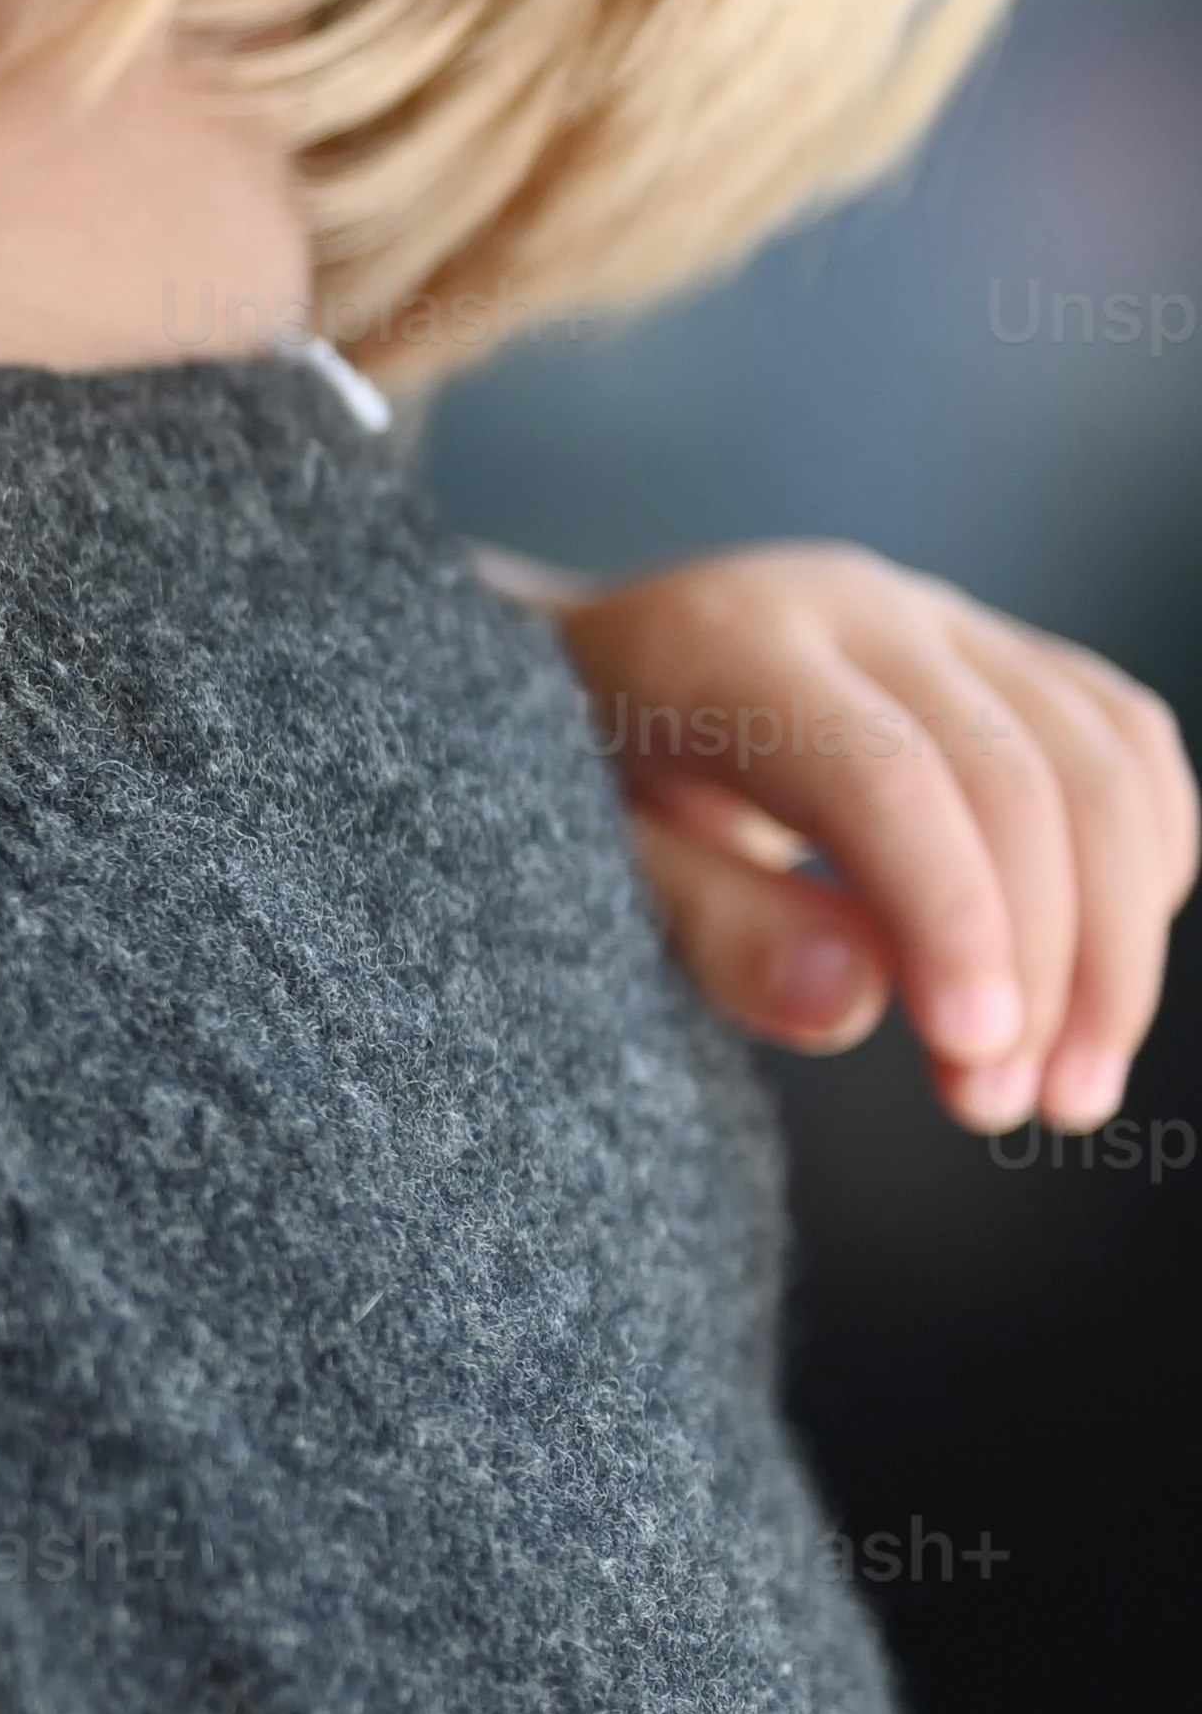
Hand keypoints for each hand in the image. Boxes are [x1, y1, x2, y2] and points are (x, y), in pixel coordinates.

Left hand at [548, 543, 1188, 1133]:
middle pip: (1016, 776)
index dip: (951, 918)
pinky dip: (1144, 865)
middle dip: (1043, 961)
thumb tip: (854, 1000)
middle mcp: (854, 606)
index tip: (977, 1057)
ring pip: (1101, 763)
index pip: (881, 777)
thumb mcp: (585, 859)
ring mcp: (943, 617)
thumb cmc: (569, 782)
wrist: (581, 673)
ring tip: (1070, 1089)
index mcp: (724, 643)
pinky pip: (1125, 744)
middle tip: (1010, 1107)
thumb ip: (706, 923)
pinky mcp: (1006, 650)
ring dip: (1116, 942)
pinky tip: (1101, 982)